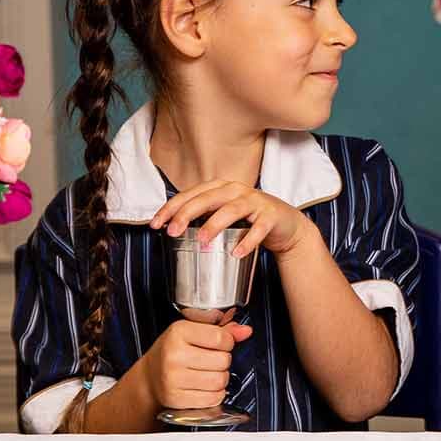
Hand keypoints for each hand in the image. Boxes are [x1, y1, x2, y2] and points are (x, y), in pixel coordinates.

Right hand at [143, 319, 252, 411]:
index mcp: (178, 332)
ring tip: (208, 373)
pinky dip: (215, 394)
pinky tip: (204, 386)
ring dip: (220, 379)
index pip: (221, 338)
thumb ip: (222, 330)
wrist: (150, 376)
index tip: (219, 343)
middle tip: (211, 360)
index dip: (227, 342)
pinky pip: (213, 399)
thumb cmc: (173, 351)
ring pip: (220, 381)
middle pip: (223, 361)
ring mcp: (174, 378)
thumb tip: (245, 331)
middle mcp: (174, 355)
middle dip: (223, 361)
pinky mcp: (177, 398)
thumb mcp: (193, 332)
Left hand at [151, 180, 317, 258]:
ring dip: (214, 225)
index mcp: (221, 187)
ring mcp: (255, 202)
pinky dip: (246, 242)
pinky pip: (258, 229)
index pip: (191, 194)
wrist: (285, 224)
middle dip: (187, 214)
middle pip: (207, 199)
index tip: (155, 223)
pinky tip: (235, 253)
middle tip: (172, 231)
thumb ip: (202, 217)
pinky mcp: (271, 216)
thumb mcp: (223, 213)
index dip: (171, 207)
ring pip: (231, 210)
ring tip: (201, 241)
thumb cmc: (249, 219)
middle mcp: (236, 190)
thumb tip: (171, 228)